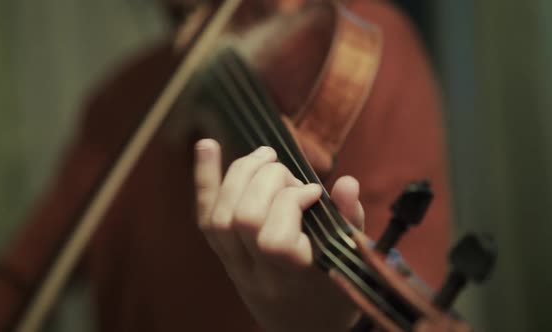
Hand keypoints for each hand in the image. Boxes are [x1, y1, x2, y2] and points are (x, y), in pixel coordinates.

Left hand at [193, 139, 364, 331]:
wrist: (302, 331)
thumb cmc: (333, 297)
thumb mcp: (352, 264)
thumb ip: (350, 222)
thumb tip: (347, 181)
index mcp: (293, 279)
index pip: (274, 237)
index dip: (292, 201)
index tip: (314, 192)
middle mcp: (257, 274)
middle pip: (243, 219)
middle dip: (266, 181)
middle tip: (289, 175)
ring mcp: (235, 267)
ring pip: (219, 217)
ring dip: (239, 174)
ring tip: (264, 157)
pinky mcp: (224, 258)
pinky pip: (205, 218)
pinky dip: (204, 180)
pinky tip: (205, 146)